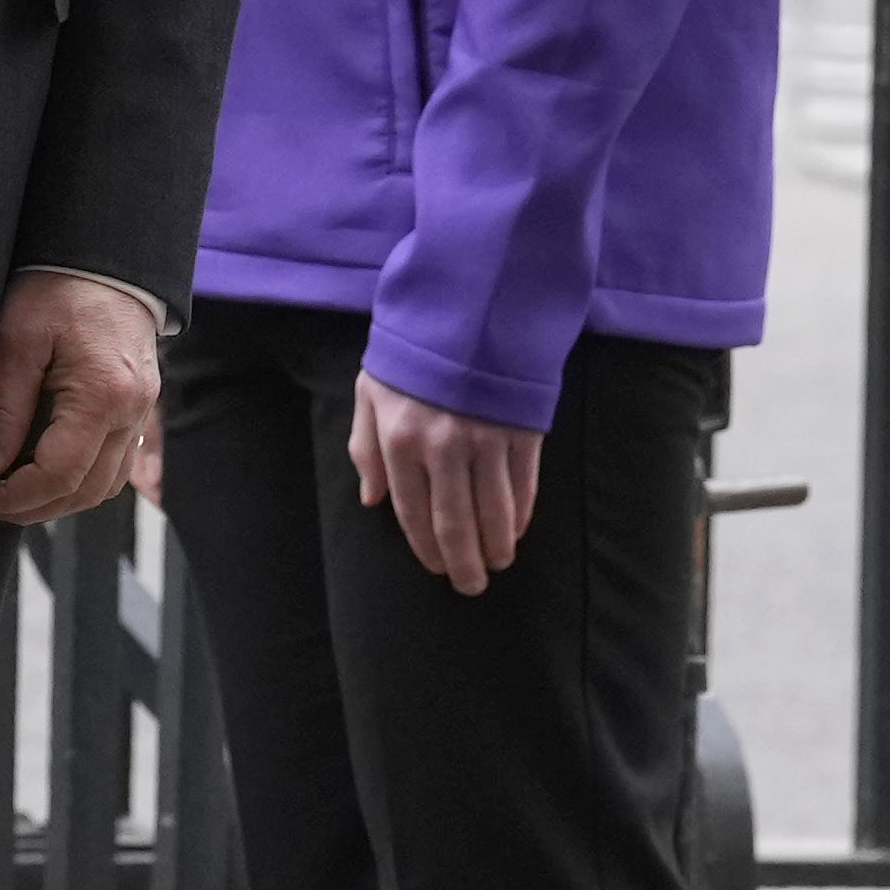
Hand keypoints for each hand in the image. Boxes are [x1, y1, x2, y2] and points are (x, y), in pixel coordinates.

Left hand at [0, 272, 160, 525]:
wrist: (104, 258)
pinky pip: (114, 465)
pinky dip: (80, 480)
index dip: (14, 497)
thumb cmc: (59, 287)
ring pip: (104, 486)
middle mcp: (132, 412)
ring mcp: (141, 413)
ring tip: (11, 496)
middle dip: (32, 508)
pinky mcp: (138, 409)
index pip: (61, 473)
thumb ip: (2, 408)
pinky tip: (44, 474)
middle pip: (86, 491)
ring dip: (58, 501)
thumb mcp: (16, 339)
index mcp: (104, 395)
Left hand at [346, 372, 546, 596]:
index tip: (436, 569)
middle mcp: (442, 446)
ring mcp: (485, 439)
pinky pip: (523, 484)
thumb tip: (372, 500)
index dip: (425, 547)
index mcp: (399, 439)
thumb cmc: (414, 351)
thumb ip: (366, 448)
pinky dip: (521, 513)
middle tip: (471, 586)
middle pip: (454, 521)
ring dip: (496, 545)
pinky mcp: (522, 429)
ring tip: (498, 564)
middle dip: (463, 561)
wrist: (470, 303)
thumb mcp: (372, 390)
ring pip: (493, 510)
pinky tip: (517, 530)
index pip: (411, 511)